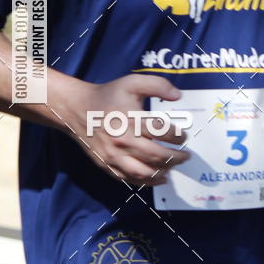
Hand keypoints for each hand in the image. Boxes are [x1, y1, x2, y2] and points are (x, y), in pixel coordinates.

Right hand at [68, 74, 190, 185]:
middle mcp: (124, 140)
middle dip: (176, 157)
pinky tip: (157, 178)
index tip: (184, 137)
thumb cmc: (107, 95)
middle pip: (157, 155)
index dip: (178, 136)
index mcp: (132, 119)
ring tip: (173, 168)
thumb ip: (157, 85)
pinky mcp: (107, 165)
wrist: (77, 109)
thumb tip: (178, 96)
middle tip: (186, 156)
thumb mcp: (132, 82)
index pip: (163, 132)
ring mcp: (114, 156)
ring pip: (144, 172)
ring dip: (163, 172)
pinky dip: (146, 181)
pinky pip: (129, 179)